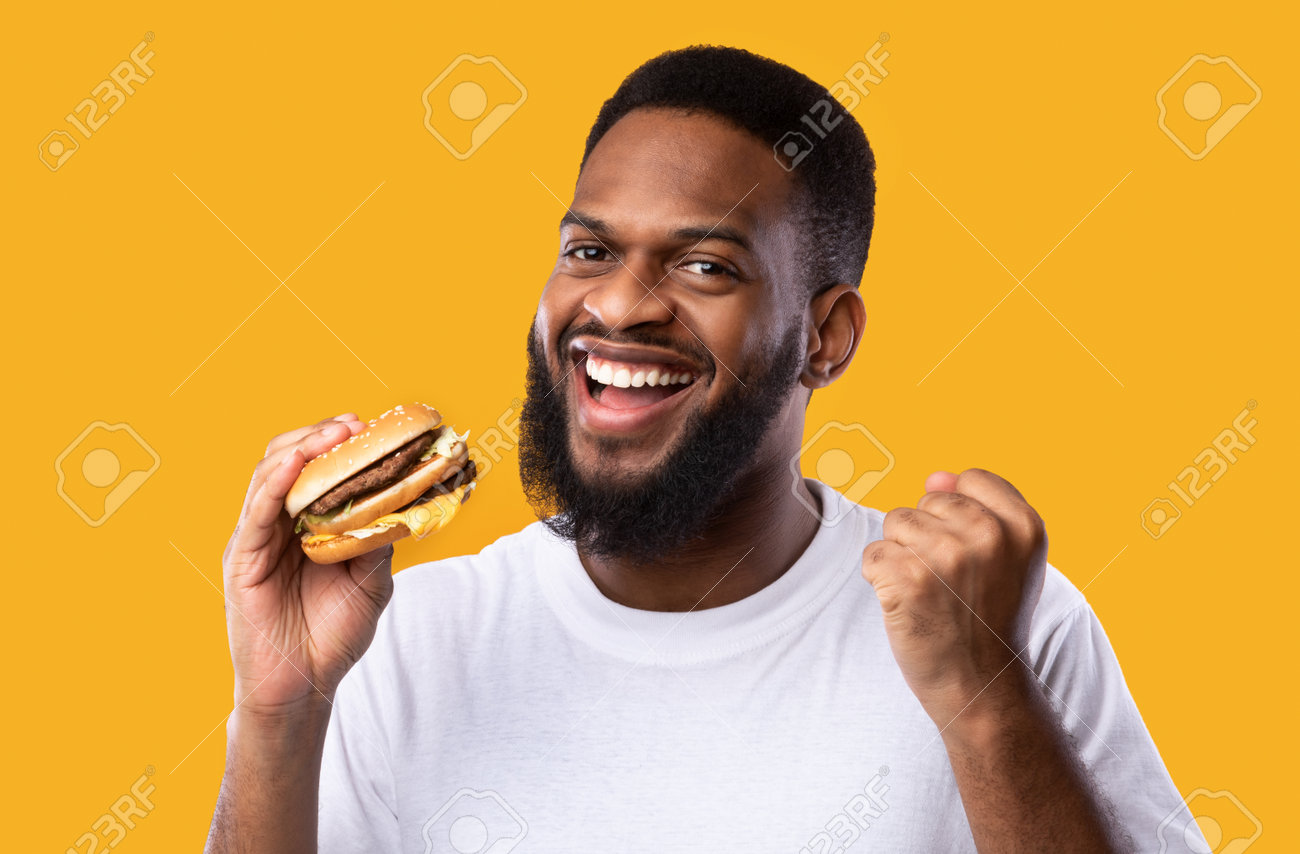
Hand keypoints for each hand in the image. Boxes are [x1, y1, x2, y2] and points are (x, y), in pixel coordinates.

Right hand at [221, 413, 395, 715]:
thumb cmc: (333, 637)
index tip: (372, 428)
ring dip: (300, 449)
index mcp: (307, 525)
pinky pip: (255, 513)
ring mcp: (257, 540)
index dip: (340, 445)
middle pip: (290, 461)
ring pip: (268, 476)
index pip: (318, 469)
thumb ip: (377, 539)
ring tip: (332, 434)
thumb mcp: (371, 580)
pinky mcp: (242, 560)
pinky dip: (274, 484)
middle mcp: (278, 525)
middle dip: (321, 437)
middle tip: (355, 425)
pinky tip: (295, 463)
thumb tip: (400, 499)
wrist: (305, 688)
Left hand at [861, 469, 1046, 726]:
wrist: (982, 687)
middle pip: (926, 501)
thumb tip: (935, 477)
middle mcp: (990, 535)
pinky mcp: (909, 579)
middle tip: (951, 585)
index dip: (958, 517)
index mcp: (1024, 525)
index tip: (973, 559)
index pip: (969, 480)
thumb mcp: (1008, 560)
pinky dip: (879, 579)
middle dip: (926, 537)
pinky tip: (906, 606)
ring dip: (901, 557)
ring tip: (929, 594)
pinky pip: (873, 554)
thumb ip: (979, 509)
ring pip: (895, 523)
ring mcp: (948, 556)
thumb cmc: (990, 619)